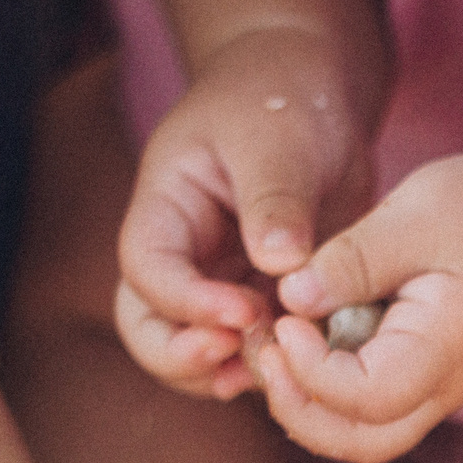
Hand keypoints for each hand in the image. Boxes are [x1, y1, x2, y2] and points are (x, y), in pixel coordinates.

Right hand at [116, 31, 373, 400]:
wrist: (315, 91)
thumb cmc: (283, 95)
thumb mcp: (277, 136)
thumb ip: (274, 199)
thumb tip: (278, 263)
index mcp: (166, 205)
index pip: (147, 267)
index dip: (185, 300)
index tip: (241, 310)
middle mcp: (183, 252)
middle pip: (149, 324)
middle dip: (183, 355)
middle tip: (243, 358)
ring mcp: (219, 278)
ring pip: (195, 346)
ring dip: (227, 370)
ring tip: (278, 372)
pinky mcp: (263, 296)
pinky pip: (253, 344)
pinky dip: (271, 363)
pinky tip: (305, 371)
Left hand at [253, 138, 462, 462]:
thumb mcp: (424, 211)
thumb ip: (355, 259)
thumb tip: (289, 296)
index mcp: (448, 346)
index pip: (367, 400)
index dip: (311, 371)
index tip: (285, 316)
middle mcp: (446, 383)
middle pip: (361, 442)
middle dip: (296, 407)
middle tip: (264, 343)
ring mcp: (440, 384)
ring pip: (363, 431)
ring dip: (306, 400)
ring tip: (274, 336)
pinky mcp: (430, 369)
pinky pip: (370, 402)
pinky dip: (325, 382)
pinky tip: (303, 329)